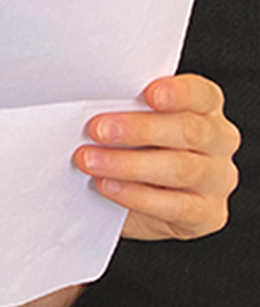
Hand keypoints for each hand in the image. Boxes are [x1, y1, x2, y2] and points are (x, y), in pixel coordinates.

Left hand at [76, 74, 239, 240]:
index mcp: (204, 107)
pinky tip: (108, 185)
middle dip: (139, 130)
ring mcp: (217, 178)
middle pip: (189, 131)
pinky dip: (136, 196)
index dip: (178, 93)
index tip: (149, 94)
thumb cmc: (134, 146)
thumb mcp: (130, 120)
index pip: (201, 94)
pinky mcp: (209, 213)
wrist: (135, 196)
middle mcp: (218, 140)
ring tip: (90, 161)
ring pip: (181, 169)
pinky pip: (176, 206)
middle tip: (97, 129)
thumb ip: (123, 109)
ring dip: (129, 164)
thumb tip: (87, 103)